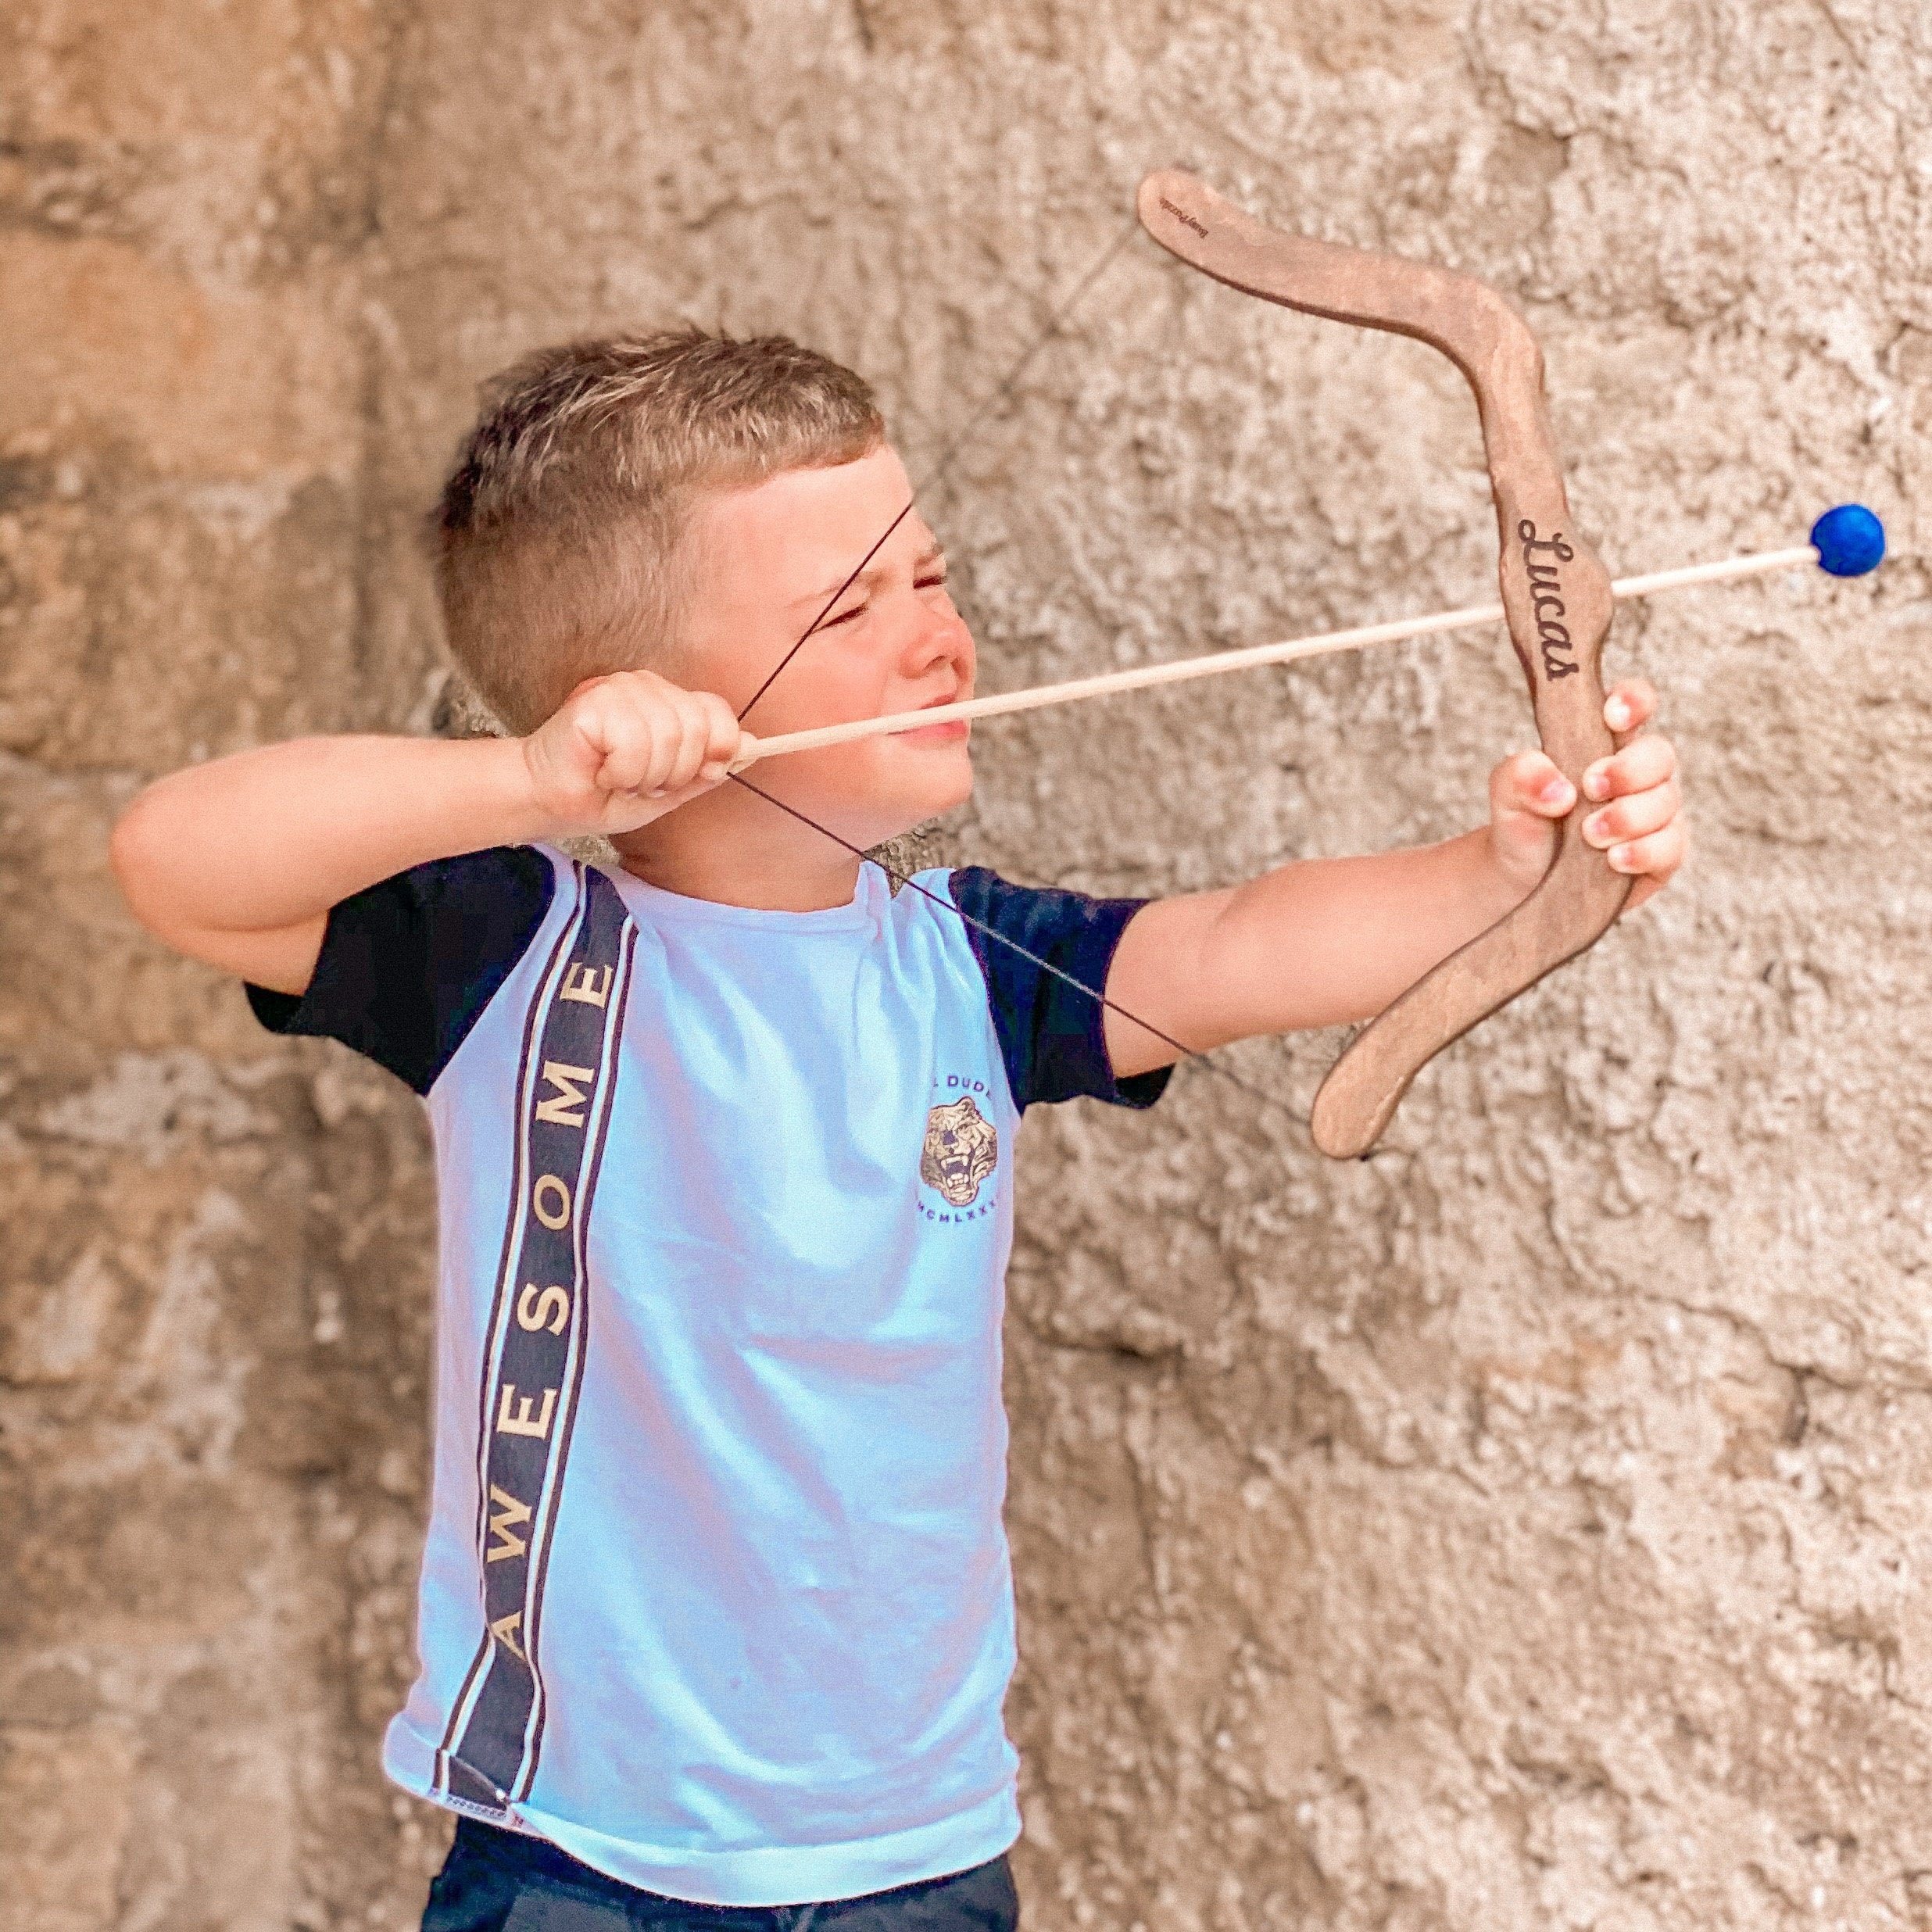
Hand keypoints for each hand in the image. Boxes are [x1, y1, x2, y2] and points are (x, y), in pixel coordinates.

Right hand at [521, 669, 745, 836]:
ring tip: (618, 777)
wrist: (550, 803)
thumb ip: (707, 769)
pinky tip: (601, 770)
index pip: (716, 711)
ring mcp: (621, 689)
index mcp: (668, 703)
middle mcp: (647, 688)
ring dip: (644, 776)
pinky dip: (622, 772)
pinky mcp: (595, 701)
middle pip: (696, 728)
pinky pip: (634, 744)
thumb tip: (752, 747)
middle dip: (673, 773)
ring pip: (668, 737)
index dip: (716, 748)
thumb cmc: (603, 794)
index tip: (696, 774)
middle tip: (641, 782)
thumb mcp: (669, 790)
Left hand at [1487, 679, 1684, 910]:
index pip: (1636, 703)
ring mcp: (1655, 811)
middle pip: (1660, 754)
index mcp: (1604, 740)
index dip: (1634, 701)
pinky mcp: (1662, 852)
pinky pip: (1672, 846)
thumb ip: (1523, 775)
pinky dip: (1643, 852)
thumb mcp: (1508, 792)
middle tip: (1591, 788)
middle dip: (1628, 770)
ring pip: (1666, 801)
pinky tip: (1614, 859)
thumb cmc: (1525, 821)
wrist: (1522, 877)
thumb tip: (1561, 791)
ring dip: (1628, 817)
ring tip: (1589, 834)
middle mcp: (1638, 772)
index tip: (1612, 717)